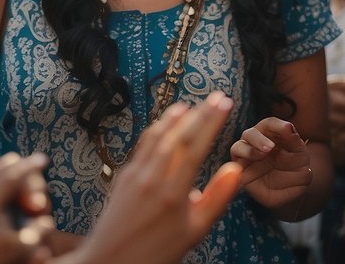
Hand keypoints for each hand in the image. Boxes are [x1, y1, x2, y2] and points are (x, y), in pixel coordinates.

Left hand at [69, 92, 239, 263]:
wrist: (110, 263)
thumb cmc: (157, 253)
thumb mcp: (194, 232)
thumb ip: (216, 198)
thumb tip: (234, 169)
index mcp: (173, 193)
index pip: (195, 146)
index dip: (211, 121)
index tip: (224, 103)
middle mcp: (152, 178)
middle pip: (177, 136)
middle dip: (198, 114)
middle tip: (215, 97)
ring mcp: (134, 175)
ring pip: (156, 137)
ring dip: (173, 118)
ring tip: (188, 105)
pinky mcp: (122, 177)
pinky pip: (141, 147)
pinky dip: (154, 131)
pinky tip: (161, 126)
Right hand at [230, 117, 311, 210]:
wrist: (292, 193)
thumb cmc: (296, 172)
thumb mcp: (301, 158)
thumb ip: (295, 142)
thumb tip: (289, 127)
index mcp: (271, 136)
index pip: (270, 125)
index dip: (277, 125)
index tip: (288, 129)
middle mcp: (256, 144)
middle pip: (251, 133)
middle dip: (259, 138)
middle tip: (270, 148)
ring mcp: (248, 158)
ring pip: (238, 147)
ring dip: (249, 150)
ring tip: (263, 156)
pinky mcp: (243, 173)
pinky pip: (235, 165)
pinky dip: (241, 163)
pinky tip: (253, 167)